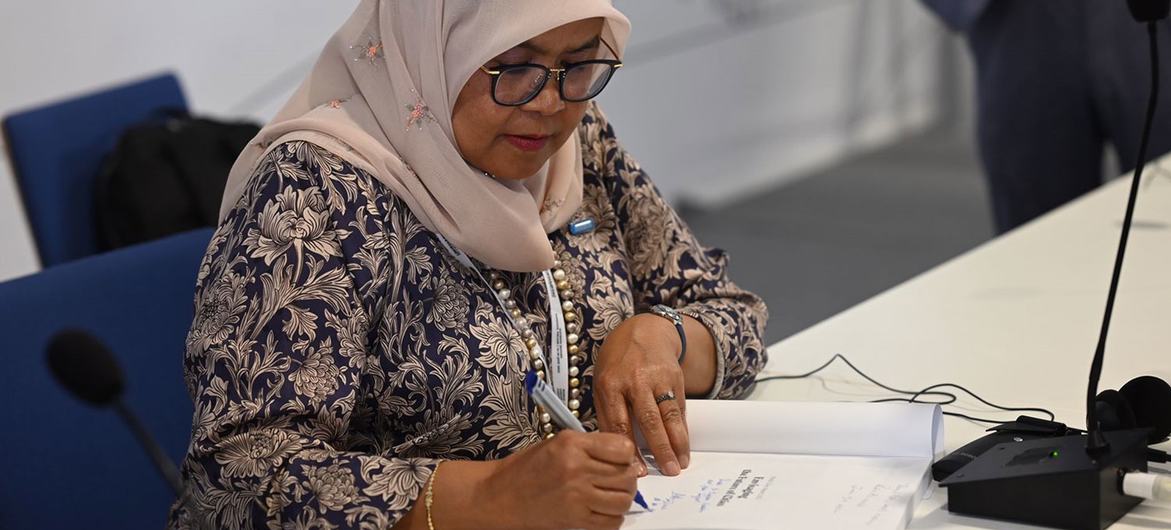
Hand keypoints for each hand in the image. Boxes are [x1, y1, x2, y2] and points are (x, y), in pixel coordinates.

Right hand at [479, 431, 639, 529]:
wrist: (501, 496)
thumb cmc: (528, 468)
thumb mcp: (558, 443)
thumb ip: (591, 445)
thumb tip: (624, 456)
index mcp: (572, 444)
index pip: (623, 448)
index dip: (626, 454)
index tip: (620, 458)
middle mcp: (576, 469)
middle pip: (626, 475)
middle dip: (628, 477)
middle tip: (619, 478)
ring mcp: (576, 496)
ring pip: (623, 500)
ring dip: (623, 498)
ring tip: (612, 494)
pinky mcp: (575, 520)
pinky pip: (611, 522)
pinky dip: (613, 517)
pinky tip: (602, 509)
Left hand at [594, 314, 688, 476]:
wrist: (643, 331)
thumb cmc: (617, 362)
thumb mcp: (602, 383)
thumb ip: (608, 413)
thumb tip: (615, 448)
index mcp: (610, 384)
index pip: (619, 423)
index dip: (630, 450)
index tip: (637, 470)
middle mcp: (635, 381)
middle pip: (648, 421)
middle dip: (660, 449)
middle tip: (667, 472)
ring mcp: (657, 378)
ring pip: (669, 415)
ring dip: (677, 442)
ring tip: (681, 463)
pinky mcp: (675, 378)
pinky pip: (679, 408)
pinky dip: (682, 428)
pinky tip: (684, 445)